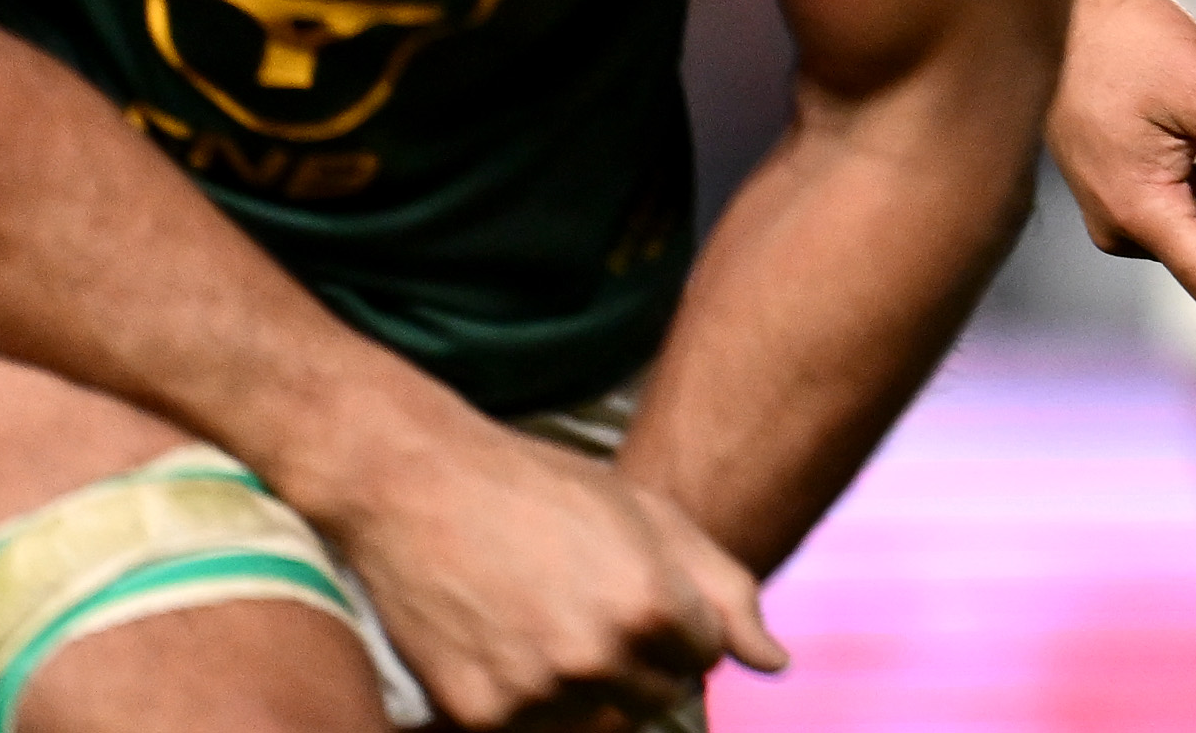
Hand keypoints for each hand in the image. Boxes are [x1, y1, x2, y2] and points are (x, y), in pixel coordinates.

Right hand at [302, 413, 778, 729]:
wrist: (420, 488)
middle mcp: (597, 658)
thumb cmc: (545, 491)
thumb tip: (775, 665)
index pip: (705, 658)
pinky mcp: (481, 715)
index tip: (637, 588)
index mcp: (651, 606)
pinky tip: (506, 637)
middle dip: (640, 661)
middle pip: (657, 700)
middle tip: (589, 603)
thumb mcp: (651, 516)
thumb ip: (728, 593)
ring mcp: (536, 693)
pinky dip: (527, 696)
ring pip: (598, 720)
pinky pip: (534, 728)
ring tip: (545, 615)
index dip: (678, 623)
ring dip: (586, 684)